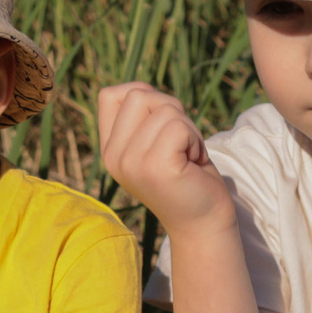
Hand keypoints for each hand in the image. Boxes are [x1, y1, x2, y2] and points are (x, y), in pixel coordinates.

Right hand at [96, 82, 235, 234]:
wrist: (202, 223)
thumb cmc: (186, 176)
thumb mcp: (156, 140)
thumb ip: (144, 114)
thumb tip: (142, 90)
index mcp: (109, 150)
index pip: (110, 95)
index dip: (144, 97)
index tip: (161, 126)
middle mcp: (113, 156)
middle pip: (139, 95)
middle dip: (171, 110)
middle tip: (180, 144)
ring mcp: (131, 162)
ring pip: (165, 109)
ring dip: (188, 128)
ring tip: (188, 156)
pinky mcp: (155, 166)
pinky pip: (179, 125)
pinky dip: (195, 139)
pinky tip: (193, 163)